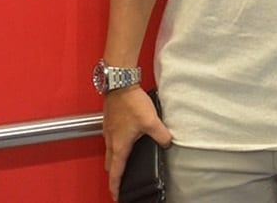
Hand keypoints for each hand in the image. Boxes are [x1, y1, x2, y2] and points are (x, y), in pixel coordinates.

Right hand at [103, 86, 171, 200]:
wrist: (120, 84)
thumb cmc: (131, 102)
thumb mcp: (151, 121)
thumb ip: (161, 135)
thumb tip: (167, 143)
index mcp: (119, 146)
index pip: (116, 172)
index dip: (116, 186)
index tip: (117, 196)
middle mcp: (111, 141)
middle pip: (110, 165)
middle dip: (114, 176)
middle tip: (120, 183)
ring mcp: (109, 132)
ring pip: (109, 153)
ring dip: (115, 162)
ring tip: (123, 165)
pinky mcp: (110, 123)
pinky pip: (111, 141)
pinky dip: (116, 148)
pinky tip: (125, 142)